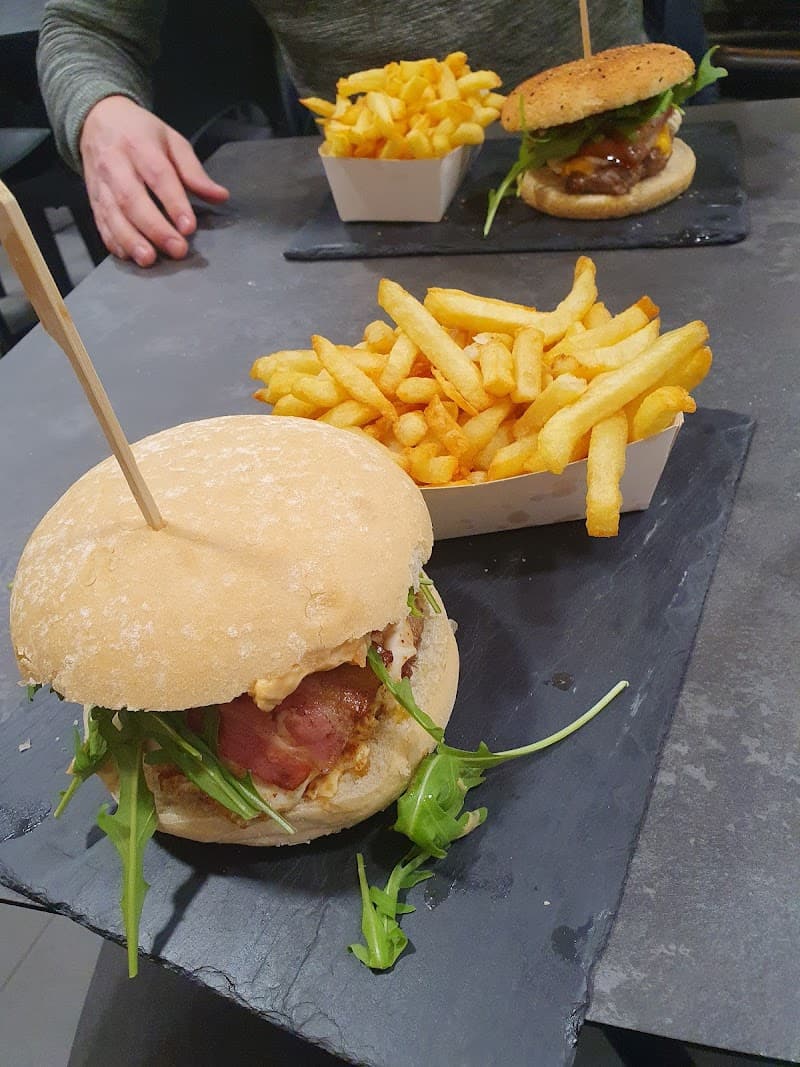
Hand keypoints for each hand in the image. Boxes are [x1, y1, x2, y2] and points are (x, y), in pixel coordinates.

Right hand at [79, 95, 229, 266]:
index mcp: (139, 145)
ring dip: (130, 240)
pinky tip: (128, 255)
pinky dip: (113, 241)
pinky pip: (100, 222)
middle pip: (132, 199)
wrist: (98, 119)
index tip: (189, 227)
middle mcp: (115, 164)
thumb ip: (194, 172)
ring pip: (112, 214)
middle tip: (176, 250)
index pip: (158, 176)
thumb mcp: (172, 141)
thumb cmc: (141, 133)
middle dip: (154, 228)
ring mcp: (101, 183)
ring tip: (149, 259)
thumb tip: (221, 196)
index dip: (174, 203)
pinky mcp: (92, 198)